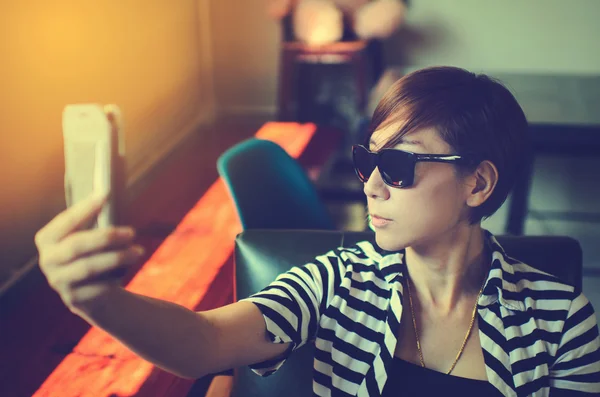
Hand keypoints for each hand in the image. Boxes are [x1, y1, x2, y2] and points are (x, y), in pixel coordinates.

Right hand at [35, 192, 144, 314]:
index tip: (105, 194)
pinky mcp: (73, 299)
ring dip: (117, 257)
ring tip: (139, 251)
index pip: (65, 221)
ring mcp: (58, 281)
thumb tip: (108, 196)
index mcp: (47, 238)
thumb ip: (94, 220)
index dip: (85, 208)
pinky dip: (116, 276)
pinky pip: (97, 286)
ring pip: (88, 267)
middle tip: (132, 232)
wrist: (92, 291)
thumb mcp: (89, 235)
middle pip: (76, 245)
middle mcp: (47, 260)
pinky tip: (128, 268)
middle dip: (106, 237)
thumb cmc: (92, 253)